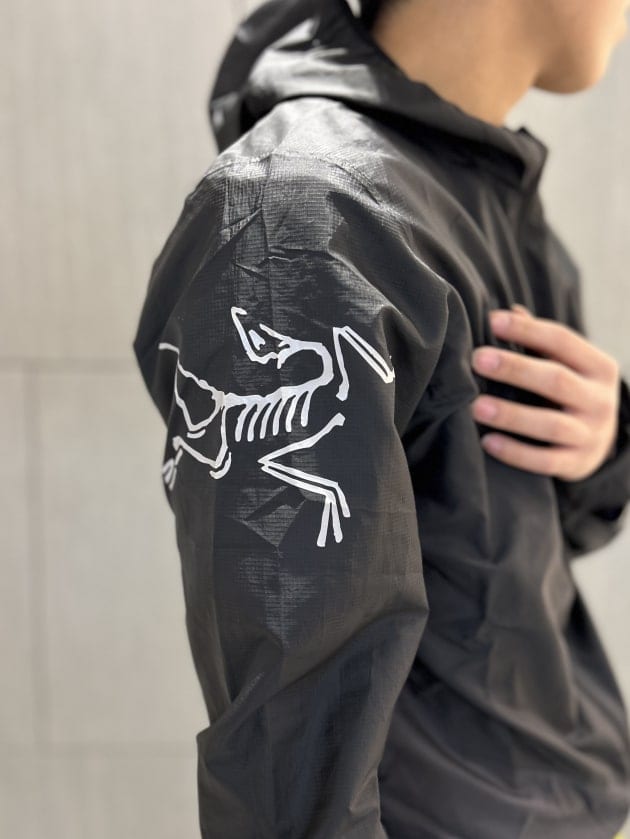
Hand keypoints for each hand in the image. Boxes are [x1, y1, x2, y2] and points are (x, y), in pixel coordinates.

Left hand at [470, 304, 619, 480]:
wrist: (597, 442)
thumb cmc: (569, 393)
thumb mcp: (565, 365)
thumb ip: (538, 341)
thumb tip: (508, 311)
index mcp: (598, 366)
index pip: (562, 341)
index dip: (527, 330)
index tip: (493, 321)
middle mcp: (600, 400)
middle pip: (556, 380)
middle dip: (515, 369)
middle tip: (478, 359)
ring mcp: (591, 435)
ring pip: (551, 424)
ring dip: (511, 414)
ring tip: (476, 406)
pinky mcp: (577, 464)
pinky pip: (546, 461)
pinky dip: (516, 452)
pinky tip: (487, 442)